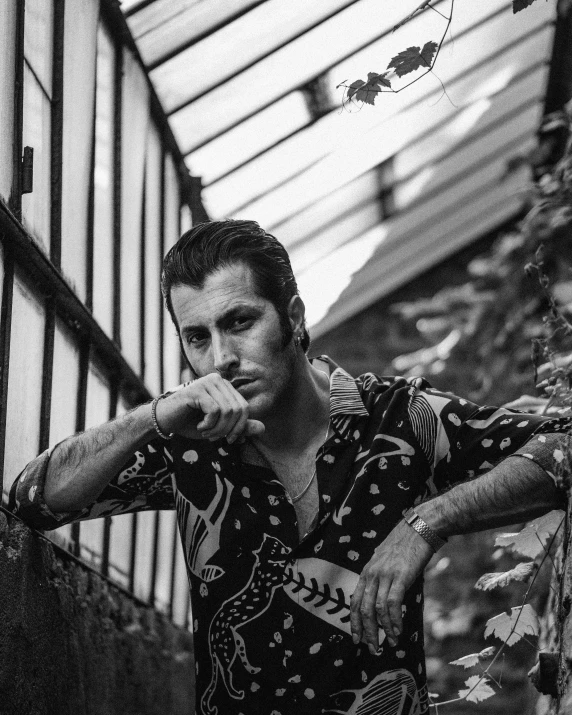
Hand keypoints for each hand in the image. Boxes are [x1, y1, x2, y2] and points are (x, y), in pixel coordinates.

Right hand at [154, 373, 264, 442]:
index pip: (245, 408)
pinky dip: (208, 424)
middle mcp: (218, 380)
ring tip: (205, 432)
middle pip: (238, 410)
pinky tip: (199, 426)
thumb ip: (240, 427)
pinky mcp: (197, 390)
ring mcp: (207, 382)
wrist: (164, 421)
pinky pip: (214, 410)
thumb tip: (262, 428)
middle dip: (228, 429)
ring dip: (217, 429)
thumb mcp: (219, 428)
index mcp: (225, 386)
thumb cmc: (190, 423)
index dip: (240, 427)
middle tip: (213, 437)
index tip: (229, 439)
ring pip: (227, 411)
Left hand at [350, 519, 433, 653]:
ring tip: (389, 643)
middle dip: (366, 631)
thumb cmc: (405, 544)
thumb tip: (381, 593)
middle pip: (364, 609)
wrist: (419, 527)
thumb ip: (380, 576)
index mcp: (367, 571)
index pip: (355, 601)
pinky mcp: (400, 576)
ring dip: (383, 630)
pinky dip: (394, 620)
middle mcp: (372, 574)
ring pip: (377, 609)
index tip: (356, 637)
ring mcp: (385, 575)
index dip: (354, 621)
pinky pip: (393, 603)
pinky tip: (398, 630)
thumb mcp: (386, 559)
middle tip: (371, 648)